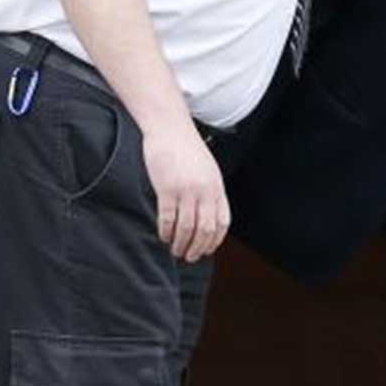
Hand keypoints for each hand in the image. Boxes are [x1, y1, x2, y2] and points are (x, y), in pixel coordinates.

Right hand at [143, 120, 229, 262]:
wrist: (170, 128)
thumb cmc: (186, 148)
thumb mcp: (207, 170)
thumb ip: (209, 191)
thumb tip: (206, 215)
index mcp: (217, 187)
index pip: (222, 222)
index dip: (215, 240)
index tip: (207, 250)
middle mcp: (205, 191)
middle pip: (206, 229)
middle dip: (198, 248)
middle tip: (189, 257)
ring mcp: (186, 190)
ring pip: (187, 228)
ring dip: (181, 243)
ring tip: (175, 250)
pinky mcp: (167, 188)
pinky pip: (168, 218)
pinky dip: (166, 231)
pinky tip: (163, 236)